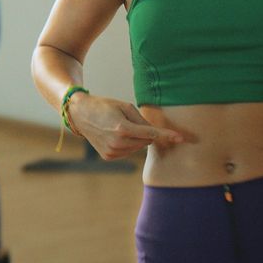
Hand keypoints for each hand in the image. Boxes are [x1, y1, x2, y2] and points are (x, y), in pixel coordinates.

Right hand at [66, 92, 183, 159]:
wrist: (81, 114)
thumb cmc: (105, 106)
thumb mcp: (125, 107)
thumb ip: (142, 121)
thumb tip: (154, 135)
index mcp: (123, 129)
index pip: (151, 134)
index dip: (167, 135)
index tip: (181, 138)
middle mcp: (118, 143)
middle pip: (146, 142)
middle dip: (145, 133)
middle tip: (130, 121)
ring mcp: (112, 152)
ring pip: (138, 148)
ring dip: (136, 139)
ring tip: (119, 127)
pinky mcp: (108, 156)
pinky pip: (128, 152)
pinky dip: (128, 144)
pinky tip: (115, 135)